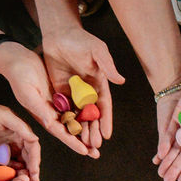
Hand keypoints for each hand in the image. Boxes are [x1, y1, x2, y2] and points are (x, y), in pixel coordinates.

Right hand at [0, 41, 89, 156]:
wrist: (18, 59)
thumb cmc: (19, 75)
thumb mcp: (28, 93)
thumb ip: (39, 109)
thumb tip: (50, 123)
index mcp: (42, 115)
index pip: (60, 132)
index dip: (72, 142)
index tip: (84, 151)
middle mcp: (51, 112)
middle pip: (70, 130)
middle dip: (82, 142)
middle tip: (96, 154)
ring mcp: (57, 103)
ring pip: (75, 119)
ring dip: (87, 130)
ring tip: (99, 141)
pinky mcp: (62, 93)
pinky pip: (77, 105)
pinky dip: (86, 112)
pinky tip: (97, 118)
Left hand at [42, 27, 125, 158]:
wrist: (59, 34)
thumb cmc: (81, 40)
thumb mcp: (97, 51)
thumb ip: (107, 66)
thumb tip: (121, 81)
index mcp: (99, 84)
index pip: (104, 106)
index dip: (105, 121)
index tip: (106, 135)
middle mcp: (88, 92)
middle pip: (91, 116)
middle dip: (93, 131)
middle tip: (94, 146)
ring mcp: (74, 94)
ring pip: (78, 117)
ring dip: (80, 131)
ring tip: (82, 145)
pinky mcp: (60, 92)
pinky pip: (63, 110)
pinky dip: (65, 122)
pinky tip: (65, 134)